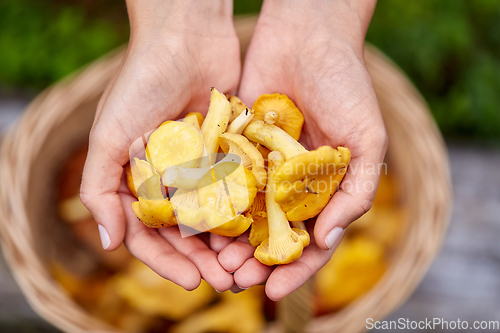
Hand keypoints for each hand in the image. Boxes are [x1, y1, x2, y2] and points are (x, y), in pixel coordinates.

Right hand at [80, 0, 239, 291]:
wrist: (186, 37)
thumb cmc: (141, 83)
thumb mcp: (109, 135)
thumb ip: (100, 188)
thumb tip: (108, 243)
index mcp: (136, 181)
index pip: (149, 235)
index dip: (168, 262)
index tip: (193, 282)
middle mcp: (168, 179)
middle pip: (186, 233)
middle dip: (205, 260)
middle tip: (229, 282)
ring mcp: (199, 168)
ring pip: (215, 218)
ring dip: (229, 244)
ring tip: (248, 265)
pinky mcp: (228, 153)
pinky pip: (238, 190)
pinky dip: (247, 212)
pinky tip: (262, 231)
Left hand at [217, 0, 387, 298]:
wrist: (307, 37)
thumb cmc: (347, 85)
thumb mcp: (367, 139)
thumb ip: (356, 191)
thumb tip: (328, 239)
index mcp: (326, 190)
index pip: (310, 241)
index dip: (295, 269)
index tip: (273, 290)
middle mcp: (292, 185)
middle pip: (272, 235)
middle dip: (255, 262)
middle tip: (236, 280)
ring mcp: (263, 168)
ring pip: (244, 215)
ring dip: (230, 242)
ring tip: (215, 261)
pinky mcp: (236, 148)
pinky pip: (224, 182)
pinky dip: (214, 204)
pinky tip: (200, 223)